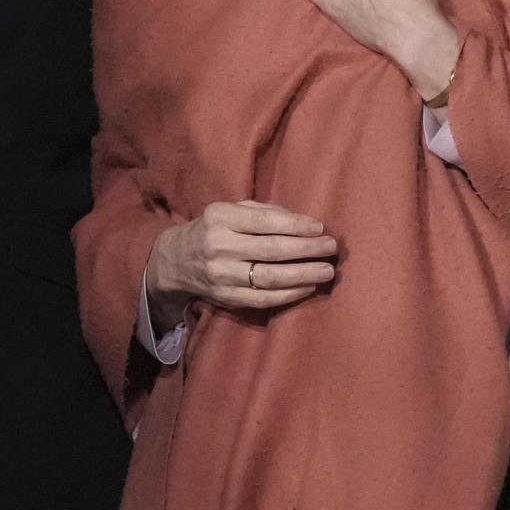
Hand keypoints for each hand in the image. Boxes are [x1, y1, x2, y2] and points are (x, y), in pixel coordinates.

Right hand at [146, 201, 340, 319]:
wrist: (177, 260)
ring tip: (327, 271)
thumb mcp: (231, 211)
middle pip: (272, 250)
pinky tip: (308, 287)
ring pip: (271, 277)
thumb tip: (304, 223)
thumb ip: (264, 212)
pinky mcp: (227, 297)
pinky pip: (264, 298)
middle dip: (307, 249)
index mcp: (221, 218)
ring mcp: (223, 275)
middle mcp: (220, 246)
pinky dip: (290, 294)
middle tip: (331, 248)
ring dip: (304, 274)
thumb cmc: (215, 229)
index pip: (265, 222)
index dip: (296, 226)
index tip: (320, 228)